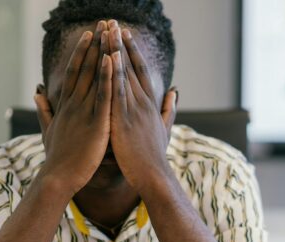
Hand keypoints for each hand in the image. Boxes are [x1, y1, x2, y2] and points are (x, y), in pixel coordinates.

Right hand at [34, 21, 112, 195]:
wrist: (58, 178)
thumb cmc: (57, 157)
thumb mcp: (49, 129)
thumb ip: (45, 109)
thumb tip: (38, 91)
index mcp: (67, 105)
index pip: (75, 71)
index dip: (82, 51)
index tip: (90, 34)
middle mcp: (75, 103)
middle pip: (85, 67)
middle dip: (94, 44)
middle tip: (103, 22)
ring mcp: (84, 111)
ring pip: (94, 75)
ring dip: (102, 52)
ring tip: (109, 31)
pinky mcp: (96, 123)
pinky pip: (102, 96)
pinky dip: (107, 77)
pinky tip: (112, 59)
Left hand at [104, 21, 177, 191]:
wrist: (153, 177)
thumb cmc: (155, 158)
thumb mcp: (164, 130)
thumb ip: (169, 109)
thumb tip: (175, 92)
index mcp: (149, 104)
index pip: (140, 72)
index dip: (132, 52)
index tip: (125, 35)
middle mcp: (143, 102)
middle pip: (130, 66)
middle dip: (121, 43)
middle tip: (113, 22)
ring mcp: (134, 109)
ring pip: (123, 73)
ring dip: (115, 50)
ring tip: (108, 30)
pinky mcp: (124, 118)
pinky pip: (117, 91)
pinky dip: (114, 72)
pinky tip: (109, 56)